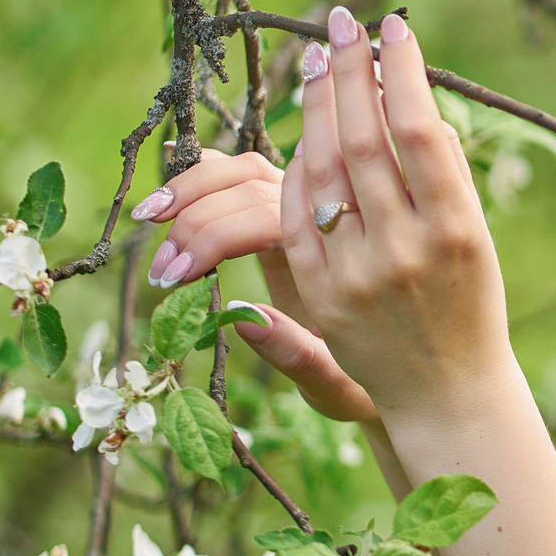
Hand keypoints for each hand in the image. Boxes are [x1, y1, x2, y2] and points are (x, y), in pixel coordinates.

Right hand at [127, 114, 385, 423]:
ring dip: (192, 189)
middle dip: (196, 220)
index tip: (175, 276)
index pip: (273, 217)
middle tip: (159, 272)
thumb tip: (240, 318)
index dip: (217, 237)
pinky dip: (202, 175)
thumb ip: (298, 355)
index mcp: (344, 256)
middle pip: (254, 186)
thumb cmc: (370, 383)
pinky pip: (241, 177)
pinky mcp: (284, 212)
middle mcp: (328, 222)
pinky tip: (167, 190)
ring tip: (148, 219)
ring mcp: (306, 211)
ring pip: (246, 171)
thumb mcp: (339, 384)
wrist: (407, 373)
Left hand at [278, 6, 519, 425]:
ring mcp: (358, 274)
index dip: (401, 73)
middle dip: (350, 73)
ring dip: (318, 108)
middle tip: (341, 22)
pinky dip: (298, 168)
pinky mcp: (321, 294)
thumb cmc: (471, 303)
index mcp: (457, 232)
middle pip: (363, 142)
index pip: (419, 132)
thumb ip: (446, 177)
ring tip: (320, 61)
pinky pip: (298, 217)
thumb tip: (414, 103)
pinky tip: (305, 133)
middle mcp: (407, 251)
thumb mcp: (477, 240)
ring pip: (323, 173)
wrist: (448, 394)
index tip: (392, 27)